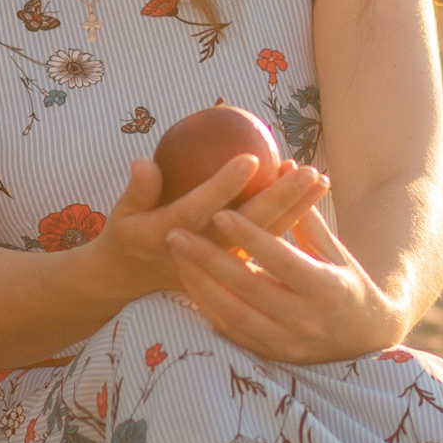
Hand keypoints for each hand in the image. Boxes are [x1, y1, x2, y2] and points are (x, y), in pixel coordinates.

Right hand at [83, 150, 326, 312]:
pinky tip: (313, 193)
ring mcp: (223, 262)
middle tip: (306, 171)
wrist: (136, 283)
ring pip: (265, 236)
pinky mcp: (237, 265)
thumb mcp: (122, 215)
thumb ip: (137, 190)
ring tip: (320, 179)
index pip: (200, 209)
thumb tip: (143, 162)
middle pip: (246, 225)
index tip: (250, 159)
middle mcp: (203, 252)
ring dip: (295, 209)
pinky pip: (269, 241)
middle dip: (279, 198)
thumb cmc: (130, 236)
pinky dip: (293, 218)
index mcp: (170, 236)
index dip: (223, 186)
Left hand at [164, 175, 400, 363]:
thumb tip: (288, 166)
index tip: (220, 213)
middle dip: (210, 260)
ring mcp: (287, 342)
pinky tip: (189, 281)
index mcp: (329, 289)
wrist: (365, 340)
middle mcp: (307, 320)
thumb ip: (308, 218)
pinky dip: (207, 306)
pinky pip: (231, 330)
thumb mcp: (337, 252)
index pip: (282, 260)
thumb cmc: (350, 285)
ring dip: (200, 283)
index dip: (251, 238)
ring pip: (233, 313)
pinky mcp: (271, 354)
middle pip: (249, 288)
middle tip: (177, 232)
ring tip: (177, 253)